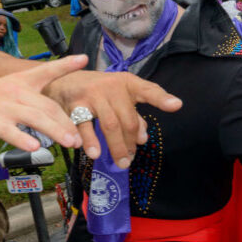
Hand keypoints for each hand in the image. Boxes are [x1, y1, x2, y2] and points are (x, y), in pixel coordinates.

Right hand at [0, 55, 89, 150]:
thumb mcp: (11, 89)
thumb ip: (34, 97)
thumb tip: (58, 114)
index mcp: (21, 80)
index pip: (46, 70)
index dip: (66, 64)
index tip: (84, 59)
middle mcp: (16, 90)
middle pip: (48, 106)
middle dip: (66, 123)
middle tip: (79, 139)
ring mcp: (5, 106)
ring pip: (36, 118)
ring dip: (56, 131)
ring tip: (70, 143)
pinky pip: (12, 132)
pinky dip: (24, 140)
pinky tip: (35, 148)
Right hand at [45, 69, 182, 166]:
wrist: (64, 79)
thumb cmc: (98, 91)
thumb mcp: (118, 96)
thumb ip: (133, 115)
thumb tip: (143, 138)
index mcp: (126, 83)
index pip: (147, 90)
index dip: (162, 98)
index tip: (176, 106)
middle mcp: (111, 87)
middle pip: (127, 119)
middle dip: (131, 142)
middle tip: (130, 160)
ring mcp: (92, 95)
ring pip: (110, 125)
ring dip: (116, 146)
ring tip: (120, 162)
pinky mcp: (75, 104)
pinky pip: (85, 126)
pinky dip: (90, 141)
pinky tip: (94, 153)